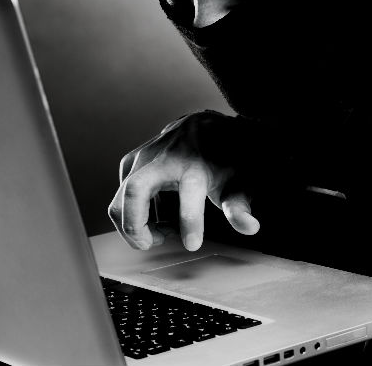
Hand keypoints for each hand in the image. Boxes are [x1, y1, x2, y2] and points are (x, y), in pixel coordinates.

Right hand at [108, 110, 261, 251]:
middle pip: (135, 192)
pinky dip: (130, 212)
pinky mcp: (133, 161)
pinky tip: (151, 218)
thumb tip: (250, 226)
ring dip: (132, 223)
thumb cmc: (223, 157)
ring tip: (157, 233)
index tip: (192, 244)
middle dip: (135, 225)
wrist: (208, 127)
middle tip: (151, 243)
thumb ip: (239, 206)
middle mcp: (165, 158)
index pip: (189, 192)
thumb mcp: (238, 182)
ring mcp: (145, 157)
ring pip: (122, 196)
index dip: (190, 221)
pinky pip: (122, 192)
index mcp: (194, 163)